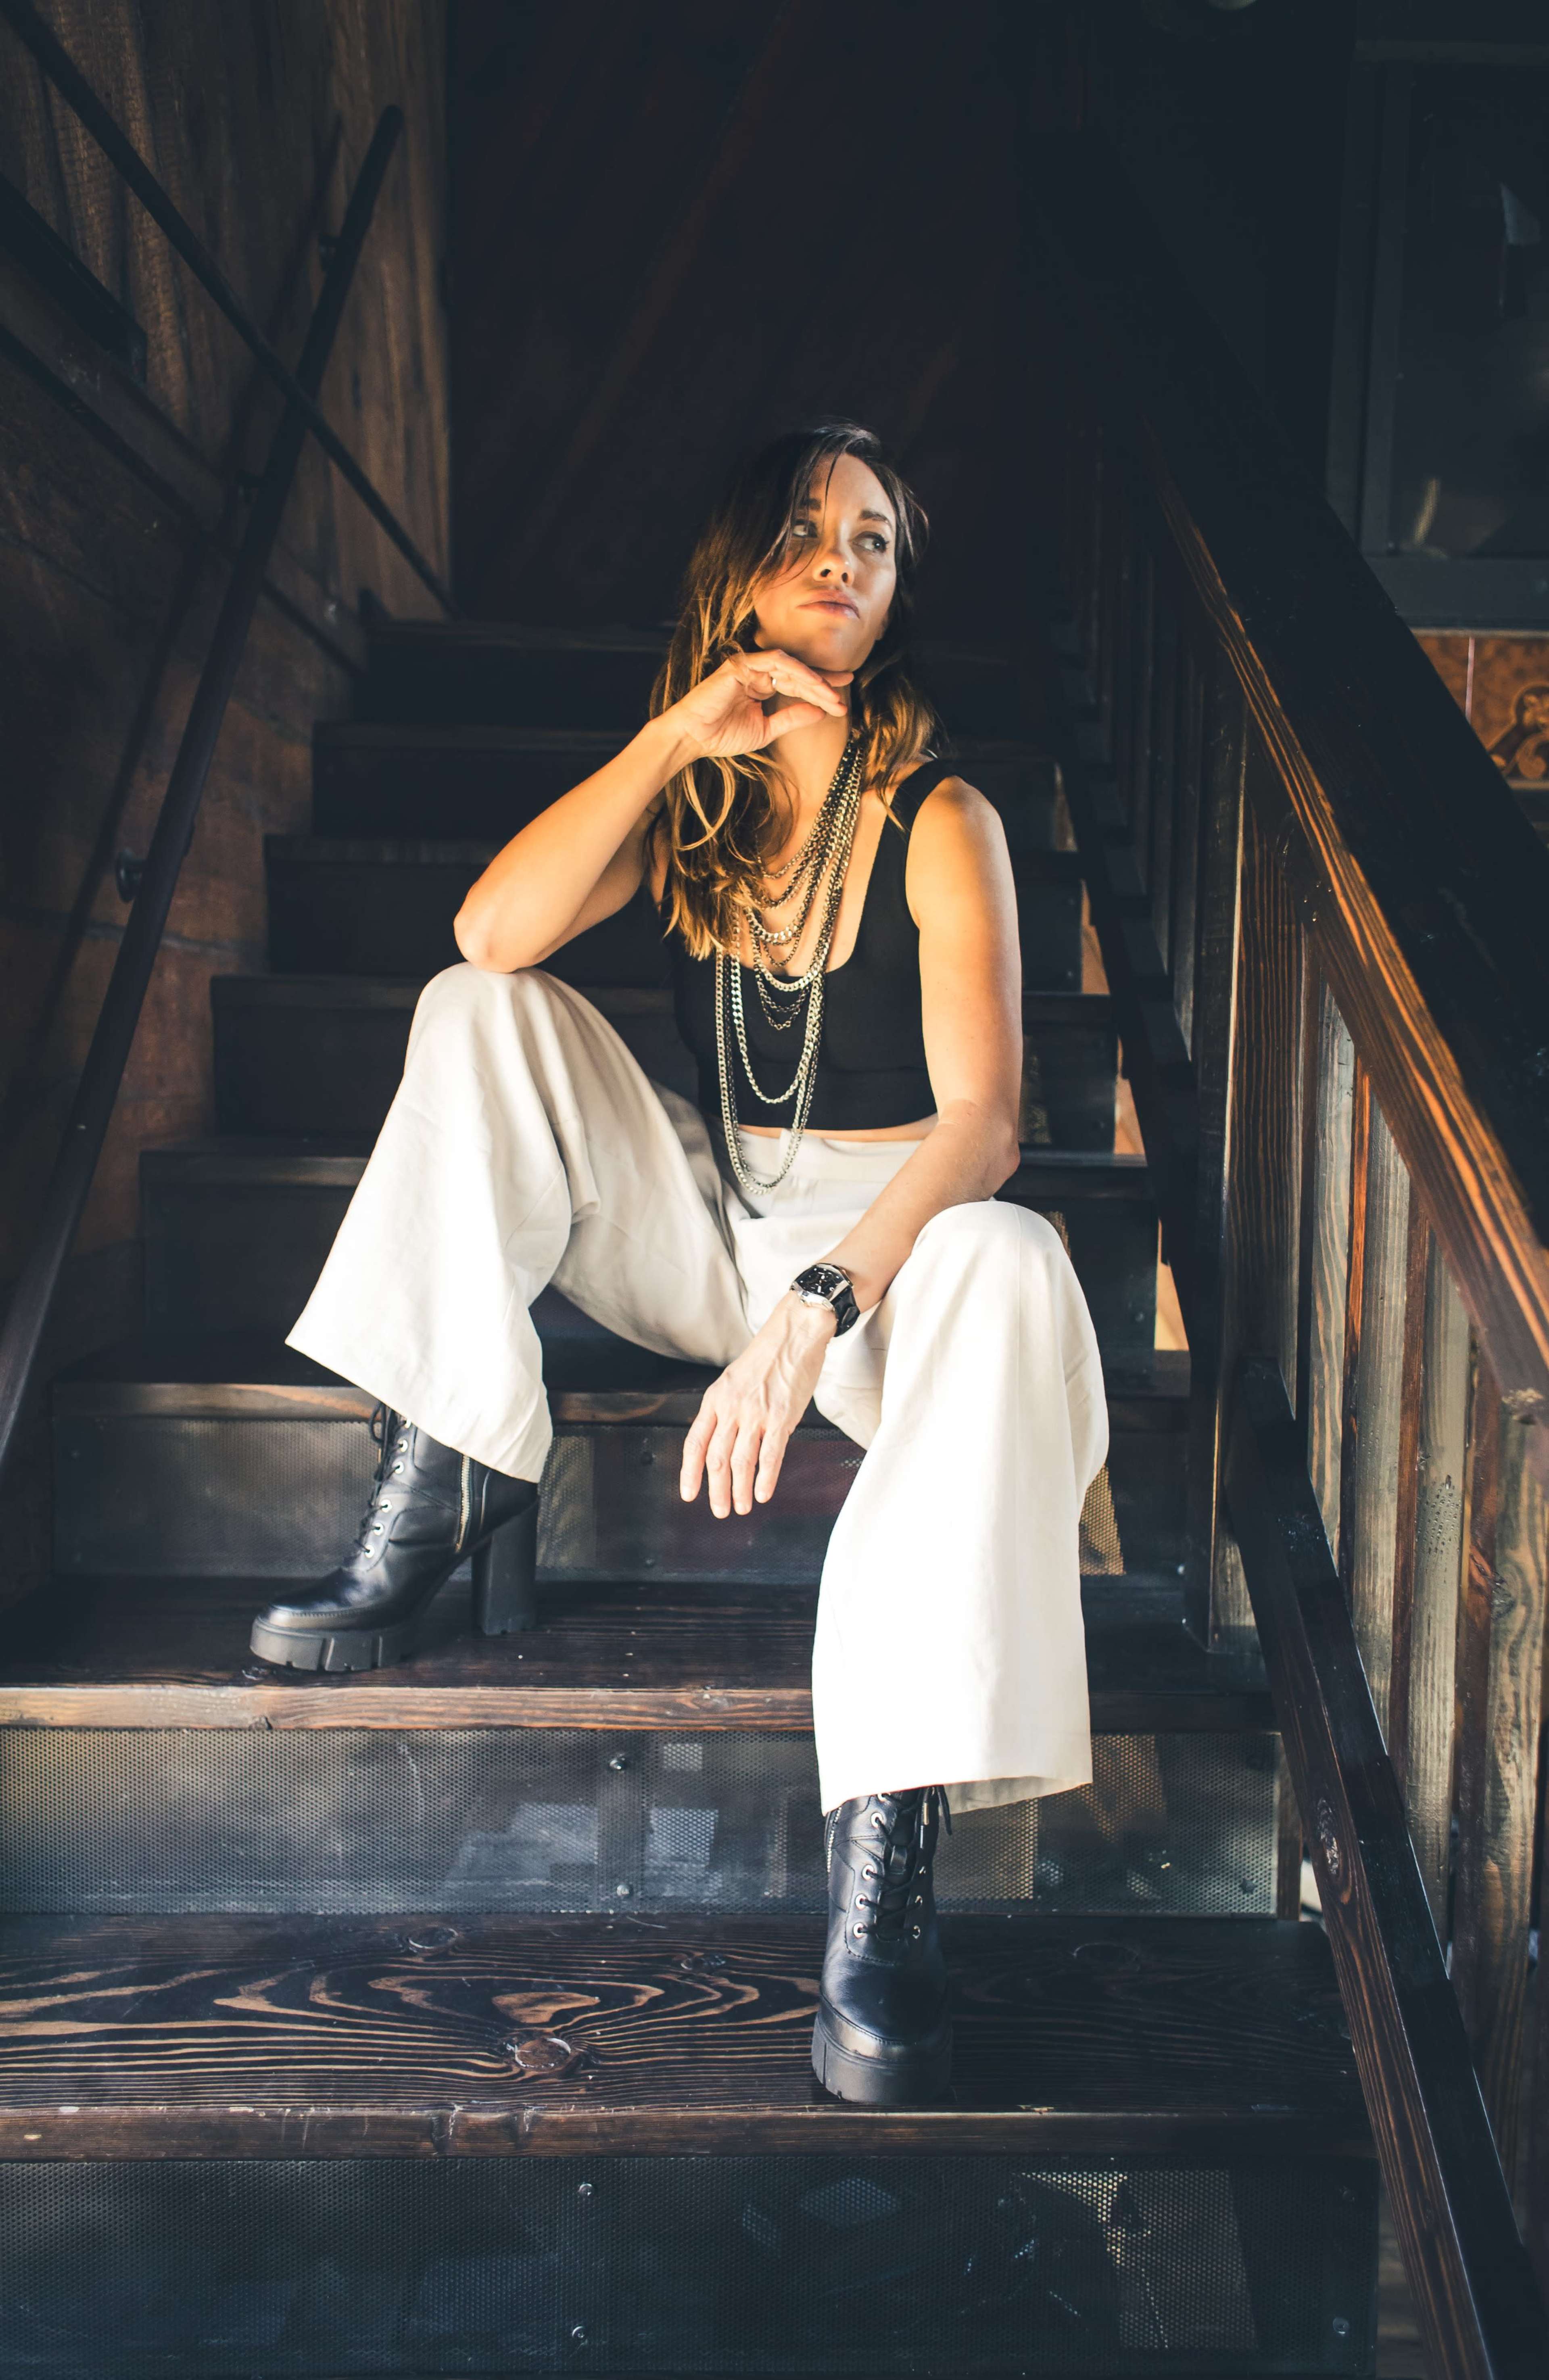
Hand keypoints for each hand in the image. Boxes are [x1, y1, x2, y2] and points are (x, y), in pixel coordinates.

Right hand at [663, 650, 851, 761]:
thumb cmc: (722, 735)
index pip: (797, 683)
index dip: (821, 688)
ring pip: (790, 666)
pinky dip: (796, 671)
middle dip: (823, 685)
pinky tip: (812, 683)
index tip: (842, 696)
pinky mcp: (741, 664)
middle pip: (798, 674)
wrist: (694, 738)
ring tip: (831, 696)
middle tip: (843, 697)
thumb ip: (792, 718)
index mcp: (762, 686)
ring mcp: (749, 666)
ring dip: (813, 680)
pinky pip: (775, 661)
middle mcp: (758, 673)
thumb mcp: (767, 730)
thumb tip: (820, 711)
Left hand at [680, 1292, 835, 1516]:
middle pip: (716, 1458)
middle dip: (715, 1490)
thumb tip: (723, 1441)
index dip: (690, 1472)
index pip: (695, 1442)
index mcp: (715, 1400)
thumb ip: (726, 1410)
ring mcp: (756, 1414)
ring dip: (739, 1490)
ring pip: (741, 1462)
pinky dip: (765, 1479)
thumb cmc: (766, 1358)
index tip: (688, 1494)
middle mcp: (731, 1408)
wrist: (793, 1335)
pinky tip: (763, 1493)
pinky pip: (770, 1455)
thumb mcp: (733, 1381)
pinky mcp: (781, 1418)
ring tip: (742, 1507)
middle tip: (719, 1510)